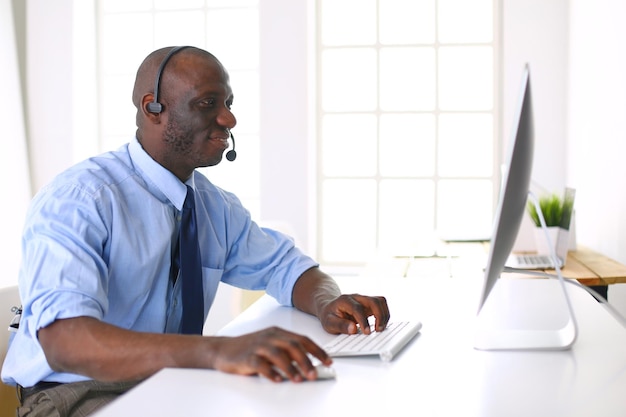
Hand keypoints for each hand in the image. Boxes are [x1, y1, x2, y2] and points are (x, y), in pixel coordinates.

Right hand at [211, 327, 331, 382]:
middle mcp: (270, 336)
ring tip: (299, 379)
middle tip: (314, 374)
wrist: (222, 349)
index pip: (302, 339)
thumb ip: (288, 353)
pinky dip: (270, 372)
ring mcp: (258, 346)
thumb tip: (309, 366)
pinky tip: (277, 380)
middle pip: (293, 346)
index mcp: (278, 332)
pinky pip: (260, 364)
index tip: (328, 362)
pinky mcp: (247, 357)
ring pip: (278, 354)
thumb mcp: (271, 346)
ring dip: (291, 368)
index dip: (317, 351)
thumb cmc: (250, 349)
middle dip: (306, 361)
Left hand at [317, 294, 389, 334]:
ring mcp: (364, 299)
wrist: (329, 308)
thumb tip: (353, 329)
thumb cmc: (329, 315)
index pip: (358, 308)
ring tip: (380, 328)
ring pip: (380, 301)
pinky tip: (380, 325)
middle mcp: (356, 297)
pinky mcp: (369, 304)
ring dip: (384, 315)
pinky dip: (384, 314)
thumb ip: (340, 325)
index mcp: (345, 300)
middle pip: (373, 301)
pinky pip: (381, 305)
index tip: (367, 332)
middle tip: (378, 330)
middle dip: (379, 316)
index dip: (364, 320)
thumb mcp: (329, 322)